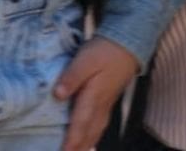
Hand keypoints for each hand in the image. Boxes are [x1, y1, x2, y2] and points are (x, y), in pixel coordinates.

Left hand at [54, 36, 137, 150]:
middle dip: (78, 147)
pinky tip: (90, 137)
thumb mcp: (85, 59)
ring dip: (85, 144)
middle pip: (88, 133)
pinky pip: (100, 125)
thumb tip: (57, 95)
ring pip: (95, 131)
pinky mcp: (109, 99)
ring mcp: (106, 104)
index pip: (79, 125)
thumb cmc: (104, 50)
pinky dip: (93, 136)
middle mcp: (100, 106)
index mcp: (92, 98)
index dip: (70, 141)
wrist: (128, 44)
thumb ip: (72, 76)